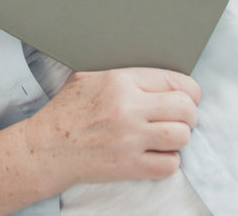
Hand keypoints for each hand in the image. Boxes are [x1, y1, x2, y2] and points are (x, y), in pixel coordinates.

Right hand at [24, 68, 199, 187]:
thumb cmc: (67, 110)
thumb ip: (121, 72)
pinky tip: (158, 154)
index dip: (189, 90)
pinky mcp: (130, 166)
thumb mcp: (89, 76)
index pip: (174, 80)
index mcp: (120, 80)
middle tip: (183, 118)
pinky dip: (169, 161)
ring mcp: (130, 139)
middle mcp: (129, 108)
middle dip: (190, 114)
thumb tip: (151, 72)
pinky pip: (169, 165)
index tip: (189, 97)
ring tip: (170, 136)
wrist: (48, 147)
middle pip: (185, 108)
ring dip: (180, 138)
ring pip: (181, 136)